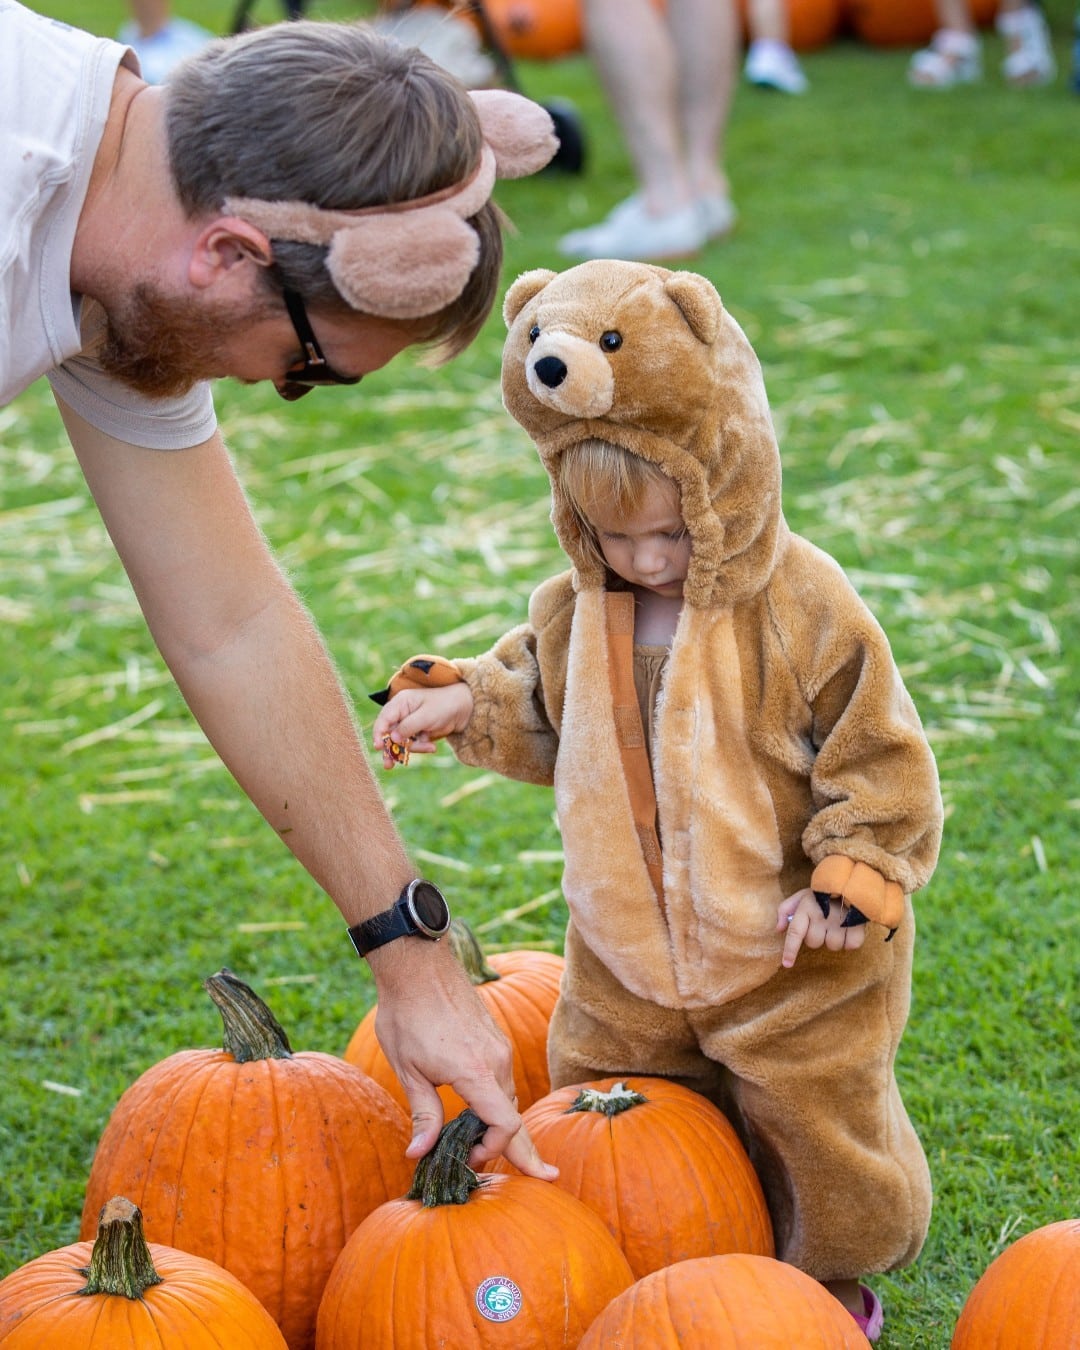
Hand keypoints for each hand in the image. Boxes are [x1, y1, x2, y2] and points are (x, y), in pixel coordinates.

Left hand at [366, 940, 557, 1179]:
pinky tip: (483, 1115)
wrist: (418, 966)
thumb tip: (418, 1154)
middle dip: (526, 1150)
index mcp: (477, 1072)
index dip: (494, 1149)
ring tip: (486, 1150)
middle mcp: (497, 1060)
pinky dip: (498, 1102)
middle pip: (516, 1116)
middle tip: (544, 1177)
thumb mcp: (408, 1069)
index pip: (506, 1125)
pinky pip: (503, 1079)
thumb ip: (423, 1114)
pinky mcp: (494, 1039)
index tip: (470, 1158)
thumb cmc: (407, 1015)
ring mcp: (499, 1047)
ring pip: (509, 1097)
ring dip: (501, 1125)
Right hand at [372, 685, 473, 768]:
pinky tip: (432, 746)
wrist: (464, 709)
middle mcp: (401, 713)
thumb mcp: (426, 716)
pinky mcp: (416, 732)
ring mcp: (408, 723)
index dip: (379, 733)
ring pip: (400, 742)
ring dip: (412, 748)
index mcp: (401, 703)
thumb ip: (407, 727)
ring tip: (429, 748)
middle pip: (389, 733)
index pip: (384, 719)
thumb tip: (392, 739)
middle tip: (388, 765)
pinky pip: (411, 744)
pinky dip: (420, 747)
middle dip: (391, 749)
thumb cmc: (444, 706)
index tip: (378, 747)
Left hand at [777, 887, 867, 968]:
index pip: (795, 932)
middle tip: (822, 924)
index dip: (790, 950)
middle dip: (816, 938)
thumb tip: (779, 929)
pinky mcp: (857, 924)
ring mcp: (840, 920)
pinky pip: (851, 945)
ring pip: (832, 945)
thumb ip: (785, 910)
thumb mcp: (801, 896)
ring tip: (836, 924)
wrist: (851, 881)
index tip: (787, 964)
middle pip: (813, 942)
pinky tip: (848, 929)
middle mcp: (821, 915)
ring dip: (833, 939)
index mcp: (806, 907)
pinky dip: (849, 941)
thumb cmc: (822, 893)